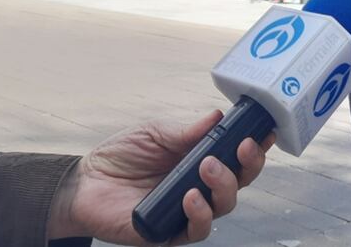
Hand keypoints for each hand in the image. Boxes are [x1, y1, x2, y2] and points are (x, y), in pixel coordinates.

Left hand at [48, 110, 275, 244]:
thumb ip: (186, 131)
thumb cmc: (122, 157)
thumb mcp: (155, 134)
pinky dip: (200, 213)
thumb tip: (218, 117)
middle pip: (241, 181)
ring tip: (207, 167)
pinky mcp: (170, 234)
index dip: (256, 146)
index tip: (265, 131)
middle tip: (241, 146)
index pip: (238, 156)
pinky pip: (197, 230)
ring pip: (225, 205)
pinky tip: (189, 196)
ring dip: (224, 185)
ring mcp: (188, 212)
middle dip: (249, 164)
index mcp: (202, 161)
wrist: (84, 185)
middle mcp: (202, 187)